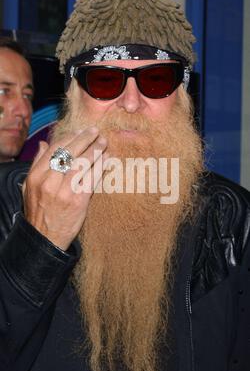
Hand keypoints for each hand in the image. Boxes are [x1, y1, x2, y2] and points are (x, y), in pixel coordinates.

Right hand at [22, 127, 107, 250]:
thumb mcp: (30, 187)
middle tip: (96, 132)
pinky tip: (106, 159)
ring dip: (96, 150)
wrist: (45, 238)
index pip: (55, 149)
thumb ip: (36, 164)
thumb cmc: (39, 211)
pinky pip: (92, 178)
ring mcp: (65, 191)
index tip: (80, 132)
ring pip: (83, 163)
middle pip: (70, 152)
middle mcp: (49, 181)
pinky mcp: (79, 200)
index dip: (70, 137)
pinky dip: (101, 166)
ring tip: (104, 143)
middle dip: (85, 139)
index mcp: (36, 176)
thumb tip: (45, 144)